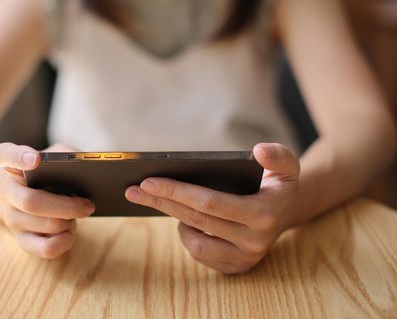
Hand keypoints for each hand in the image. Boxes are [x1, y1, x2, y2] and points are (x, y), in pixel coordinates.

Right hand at [0, 142, 94, 257]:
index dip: (19, 157)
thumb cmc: (55, 171)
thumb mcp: (61, 156)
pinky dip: (64, 241)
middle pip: (31, 202)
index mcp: (12, 163)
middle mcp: (6, 190)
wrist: (46, 194)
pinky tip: (71, 232)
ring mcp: (12, 217)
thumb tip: (85, 167)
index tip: (36, 160)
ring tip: (79, 215)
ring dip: (69, 221)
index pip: (5, 155)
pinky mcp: (23, 240)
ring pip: (44, 225)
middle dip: (65, 206)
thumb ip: (70, 156)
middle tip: (88, 205)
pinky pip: (45, 248)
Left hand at [125, 143, 299, 273]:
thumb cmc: (276, 183)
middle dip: (161, 202)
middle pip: (196, 220)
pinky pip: (200, 254)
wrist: (286, 213)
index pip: (210, 203)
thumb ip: (278, 154)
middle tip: (133, 189)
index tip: (147, 180)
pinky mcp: (236, 268)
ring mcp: (245, 258)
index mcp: (264, 214)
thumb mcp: (286, 164)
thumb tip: (258, 151)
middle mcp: (255, 241)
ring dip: (177, 220)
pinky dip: (189, 236)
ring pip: (195, 242)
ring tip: (170, 202)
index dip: (176, 191)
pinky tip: (187, 220)